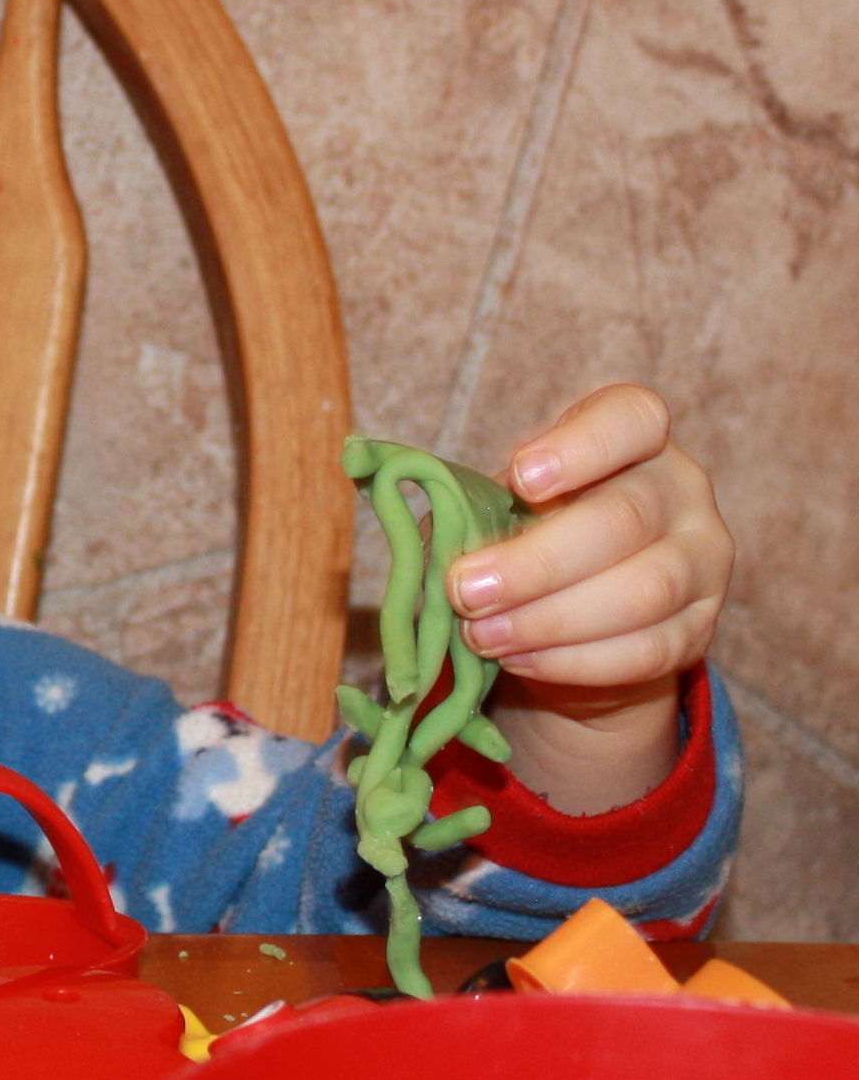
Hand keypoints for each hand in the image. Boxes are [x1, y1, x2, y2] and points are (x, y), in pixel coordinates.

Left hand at [450, 385, 730, 811]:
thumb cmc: (525, 536)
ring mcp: (702, 562)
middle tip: (465, 590)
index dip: (582, 445)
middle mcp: (681, 492)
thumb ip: (458, 498)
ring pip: (644, 590)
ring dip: (551, 618)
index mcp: (632, 439)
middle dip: (538, 561)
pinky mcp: (699, 630)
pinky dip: (573, 661)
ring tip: (480, 635)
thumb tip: (377, 480)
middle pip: (626, 518)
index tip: (521, 476)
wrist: (577, 617)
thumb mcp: (492, 504)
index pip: (633, 418)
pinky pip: (647, 650)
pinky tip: (518, 661)